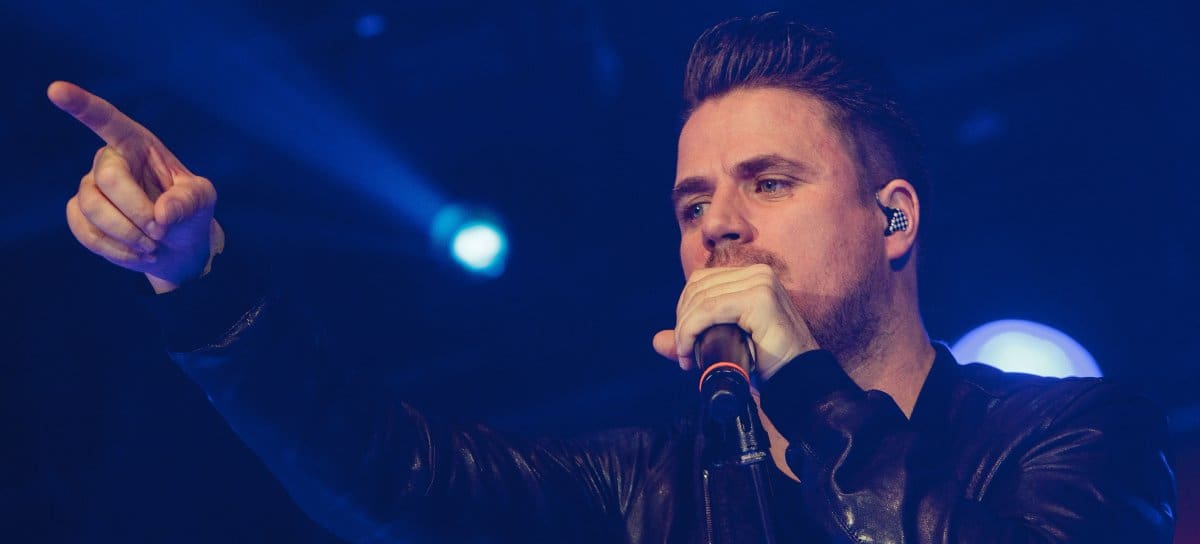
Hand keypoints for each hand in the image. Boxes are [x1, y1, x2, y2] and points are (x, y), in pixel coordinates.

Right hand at [48, 81, 222, 293]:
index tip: (56, 90)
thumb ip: (188, 201)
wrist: (178, 246)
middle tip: (160, 231)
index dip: (82, 105)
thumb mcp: (202, 200)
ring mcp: (90, 187)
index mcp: (138, 144)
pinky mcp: (80, 215)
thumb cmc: (190, 212)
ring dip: (127, 234)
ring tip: (153, 246)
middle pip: (107, 178)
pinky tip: (139, 254)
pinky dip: (116, 249)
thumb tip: (161, 215)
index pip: (108, 120)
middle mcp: (109, 160)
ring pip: (92, 207)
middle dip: (136, 210)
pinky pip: (85, 231)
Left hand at [652, 264, 818, 379]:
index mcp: (752, 277)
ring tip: (687, 357)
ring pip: (701, 299)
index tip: (684, 344)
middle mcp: (759, 273)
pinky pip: (710, 310)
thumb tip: (657, 340)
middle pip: (698, 287)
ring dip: (684, 330)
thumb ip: (692, 339)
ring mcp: (762, 283)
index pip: (702, 281)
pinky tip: (689, 351)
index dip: (685, 310)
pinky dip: (691, 330)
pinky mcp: (760, 299)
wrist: (798, 383)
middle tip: (684, 354)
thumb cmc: (766, 365)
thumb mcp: (724, 345)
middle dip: (683, 321)